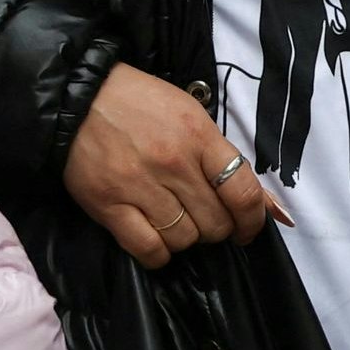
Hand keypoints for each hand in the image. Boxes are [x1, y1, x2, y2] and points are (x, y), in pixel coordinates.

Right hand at [63, 63, 281, 266]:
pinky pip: (148, 249)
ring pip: (184, 239)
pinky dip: (158, 252)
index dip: (252, 222)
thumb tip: (271, 208)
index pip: (243, 193)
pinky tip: (155, 237)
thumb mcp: (190, 116)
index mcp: (198, 136)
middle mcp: (173, 163)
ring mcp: (139, 186)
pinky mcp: (109, 205)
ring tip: (174, 221)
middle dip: (216, 229)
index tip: (246, 230)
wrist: (78, 96)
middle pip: (215, 223)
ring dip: (185, 238)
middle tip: (202, 217)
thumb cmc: (139, 103)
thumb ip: (226, 160)